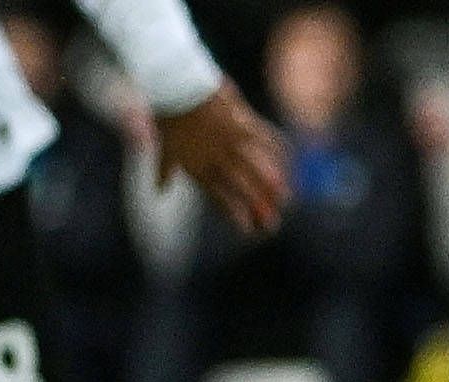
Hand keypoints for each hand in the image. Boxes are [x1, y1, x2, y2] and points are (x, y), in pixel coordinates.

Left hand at [153, 85, 289, 236]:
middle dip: (258, 208)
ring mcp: (229, 142)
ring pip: (256, 168)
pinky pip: (264, 138)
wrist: (174, 85)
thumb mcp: (164, 146)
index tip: (247, 230)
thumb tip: (159, 192)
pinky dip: (278, 146)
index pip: (218, 197)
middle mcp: (216, 158)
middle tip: (272, 224)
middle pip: (241, 189)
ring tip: (286, 198)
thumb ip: (164, 171)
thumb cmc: (168, 115)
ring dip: (272, 185)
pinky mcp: (241, 123)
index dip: (234, 214)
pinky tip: (289, 156)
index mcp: (197, 166)